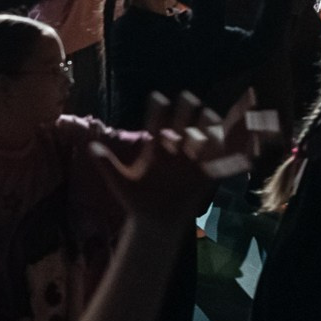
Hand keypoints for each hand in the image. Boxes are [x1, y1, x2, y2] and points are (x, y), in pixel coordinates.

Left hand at [93, 89, 256, 219]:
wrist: (154, 223)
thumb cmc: (136, 201)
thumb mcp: (120, 182)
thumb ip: (108, 164)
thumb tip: (91, 147)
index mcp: (155, 148)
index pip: (157, 122)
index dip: (158, 109)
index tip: (157, 97)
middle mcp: (175, 150)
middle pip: (184, 123)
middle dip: (187, 111)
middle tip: (188, 98)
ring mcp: (191, 162)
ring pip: (203, 136)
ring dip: (205, 126)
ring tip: (205, 117)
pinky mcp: (204, 176)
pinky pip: (217, 161)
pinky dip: (224, 150)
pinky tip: (228, 140)